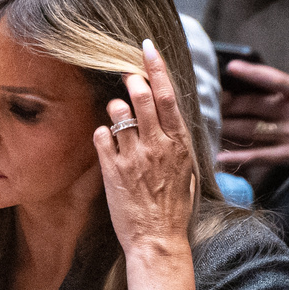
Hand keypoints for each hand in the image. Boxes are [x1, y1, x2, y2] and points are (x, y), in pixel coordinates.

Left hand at [93, 40, 197, 289]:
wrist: (158, 240)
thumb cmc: (174, 209)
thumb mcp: (187, 173)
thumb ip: (177, 144)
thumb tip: (171, 122)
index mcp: (179, 144)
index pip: (169, 97)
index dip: (157, 69)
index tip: (147, 49)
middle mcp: (157, 146)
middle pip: (143, 98)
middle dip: (133, 82)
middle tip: (127, 76)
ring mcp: (134, 157)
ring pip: (119, 114)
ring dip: (115, 107)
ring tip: (116, 111)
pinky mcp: (113, 170)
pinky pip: (101, 137)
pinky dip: (101, 132)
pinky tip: (104, 138)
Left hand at [217, 61, 288, 179]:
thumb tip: (277, 80)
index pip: (274, 78)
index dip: (251, 73)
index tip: (231, 67)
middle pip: (253, 106)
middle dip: (229, 105)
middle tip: (211, 103)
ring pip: (251, 130)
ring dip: (227, 128)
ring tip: (209, 125)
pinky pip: (259, 156)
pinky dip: (238, 157)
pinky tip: (220, 156)